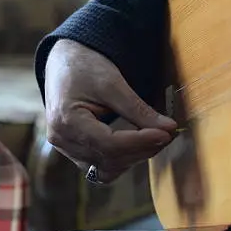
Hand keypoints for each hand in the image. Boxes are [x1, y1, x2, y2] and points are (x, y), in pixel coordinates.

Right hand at [44, 39, 176, 182]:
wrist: (65, 61)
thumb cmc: (85, 67)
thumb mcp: (112, 83)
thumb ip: (139, 109)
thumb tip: (168, 129)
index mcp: (66, 122)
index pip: (109, 144)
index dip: (141, 142)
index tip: (166, 133)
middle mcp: (62, 141)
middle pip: (110, 159)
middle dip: (142, 149)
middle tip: (167, 134)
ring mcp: (67, 149)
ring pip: (107, 169)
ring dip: (134, 157)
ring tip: (155, 138)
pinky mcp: (75, 151)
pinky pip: (102, 167)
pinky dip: (122, 160)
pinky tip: (137, 145)